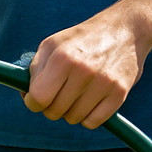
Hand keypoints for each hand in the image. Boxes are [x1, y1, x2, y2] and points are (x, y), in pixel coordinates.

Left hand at [24, 6, 151, 128]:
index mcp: (62, 57)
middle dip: (52, 107)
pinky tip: (92, 101)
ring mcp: (103, 83)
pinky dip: (89, 117)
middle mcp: (82, 70)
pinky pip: (93, 122)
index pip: (38, 98)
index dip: (33, 103)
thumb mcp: (52, 44)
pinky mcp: (119, 94)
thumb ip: (35, 70)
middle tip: (61, 93)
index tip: (37, 99)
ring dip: (72, 111)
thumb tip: (26, 97)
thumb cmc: (82, 39)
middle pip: (54, 112)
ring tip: (78, 93)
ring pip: (74, 119)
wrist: (125, 29)